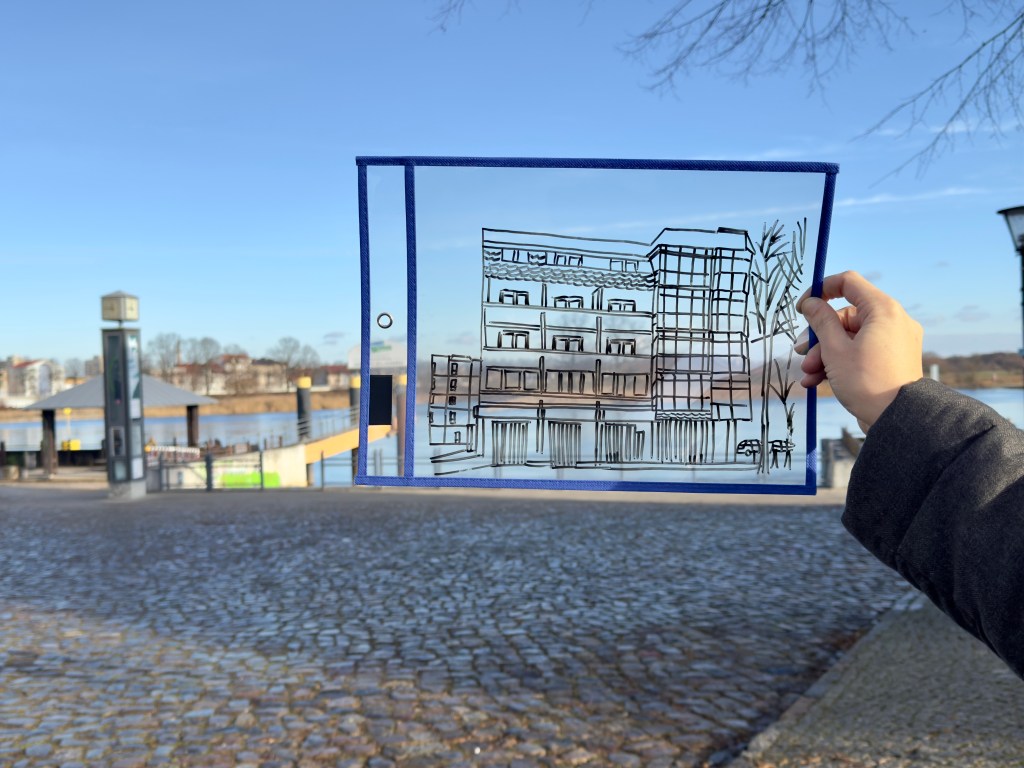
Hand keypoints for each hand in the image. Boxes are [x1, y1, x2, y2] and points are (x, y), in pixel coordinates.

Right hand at [795, 271, 922, 431]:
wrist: (897, 419)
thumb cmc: (867, 383)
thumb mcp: (834, 350)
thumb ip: (820, 321)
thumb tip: (811, 303)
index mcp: (883, 310)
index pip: (848, 282)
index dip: (821, 289)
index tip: (802, 306)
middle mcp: (893, 320)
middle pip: (846, 316)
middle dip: (819, 336)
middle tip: (800, 352)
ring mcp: (895, 340)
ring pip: (850, 337)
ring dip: (824, 353)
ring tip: (808, 374)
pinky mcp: (892, 358)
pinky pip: (861, 351)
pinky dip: (840, 361)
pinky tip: (817, 380)